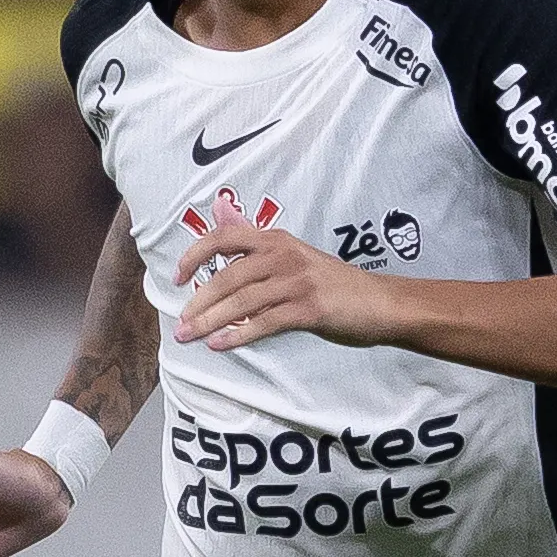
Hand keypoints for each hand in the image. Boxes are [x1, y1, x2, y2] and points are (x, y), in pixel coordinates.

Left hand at [174, 193, 392, 350]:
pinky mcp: (309, 308)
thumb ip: (253, 240)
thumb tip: (219, 211)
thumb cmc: (331, 282)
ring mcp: (297, 281)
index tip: (177, 278)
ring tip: (191, 337)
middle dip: (199, 302)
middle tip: (180, 325)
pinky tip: (220, 345)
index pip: (224, 238)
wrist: (378, 302)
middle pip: (228, 276)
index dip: (195, 256)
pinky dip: (239, 335)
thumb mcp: (292, 253)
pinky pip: (264, 322)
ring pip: (242, 301)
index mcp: (276, 240)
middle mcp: (283, 255)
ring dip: (211, 322)